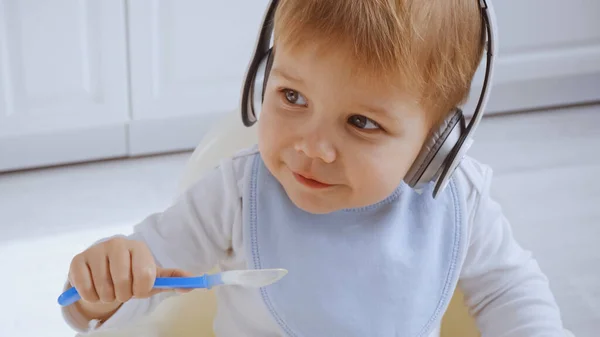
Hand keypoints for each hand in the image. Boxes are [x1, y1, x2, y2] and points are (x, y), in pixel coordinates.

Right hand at [68, 237, 192, 304]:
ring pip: (103, 289)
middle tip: (122, 291)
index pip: (145, 275)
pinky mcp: (78, 260)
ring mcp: (96, 250)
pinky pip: (85, 289)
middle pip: (122, 283)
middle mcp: (117, 244)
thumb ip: (172, 280)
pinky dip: (90, 296)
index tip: (139, 290)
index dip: (142, 290)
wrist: (104, 268)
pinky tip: (95, 289)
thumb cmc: (132, 273)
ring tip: (109, 289)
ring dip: (107, 297)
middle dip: (123, 295)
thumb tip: (192, 283)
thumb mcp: (153, 276)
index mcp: (139, 247)